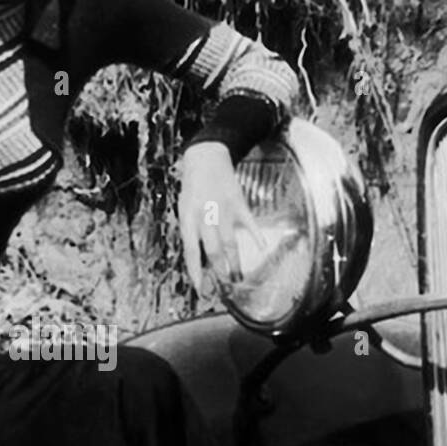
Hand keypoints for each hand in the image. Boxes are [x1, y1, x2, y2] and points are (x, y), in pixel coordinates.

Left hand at [177, 142, 264, 296]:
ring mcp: (223, 210)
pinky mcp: (238, 203)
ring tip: (237, 277)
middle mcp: (205, 216)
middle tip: (224, 287)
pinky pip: (249, 224)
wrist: (206, 157)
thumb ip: (192, 231)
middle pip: (213, 251)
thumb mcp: (185, 208)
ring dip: (234, 262)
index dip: (196, 272)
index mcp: (188, 218)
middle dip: (219, 272)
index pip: (191, 251)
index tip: (200, 289)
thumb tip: (200, 257)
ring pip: (230, 243)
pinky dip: (256, 237)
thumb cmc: (193, 186)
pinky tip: (262, 249)